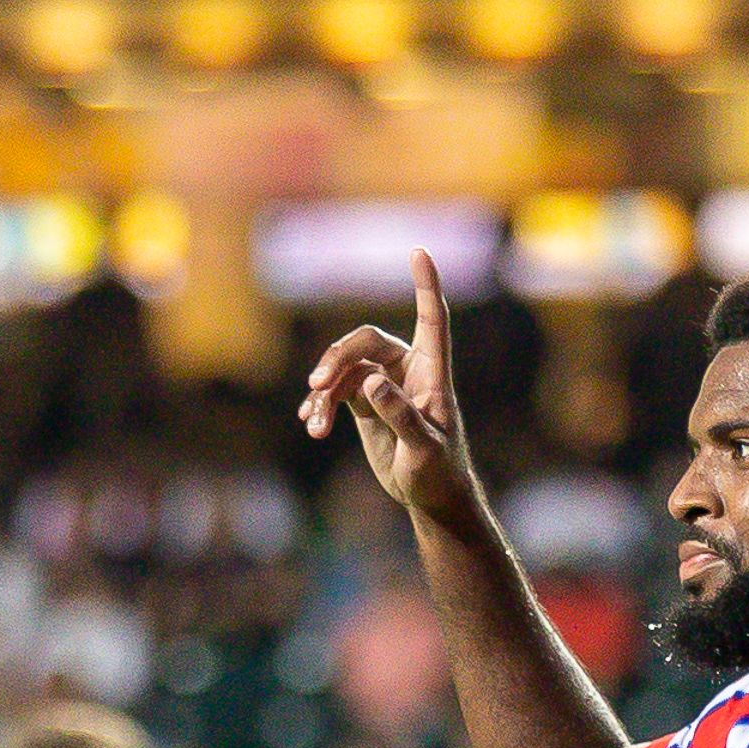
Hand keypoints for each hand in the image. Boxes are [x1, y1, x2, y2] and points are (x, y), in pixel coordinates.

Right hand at [297, 255, 491, 532]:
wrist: (429, 495)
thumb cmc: (438, 471)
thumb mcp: (424, 449)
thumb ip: (401, 416)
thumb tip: (371, 383)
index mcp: (433, 372)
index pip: (431, 319)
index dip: (426, 286)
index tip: (418, 252)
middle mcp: (408, 369)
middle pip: (366, 342)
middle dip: (337, 359)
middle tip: (318, 386)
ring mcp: (383, 384)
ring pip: (344, 369)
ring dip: (324, 393)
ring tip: (314, 424)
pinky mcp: (365, 403)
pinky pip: (335, 391)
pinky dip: (320, 406)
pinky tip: (310, 423)